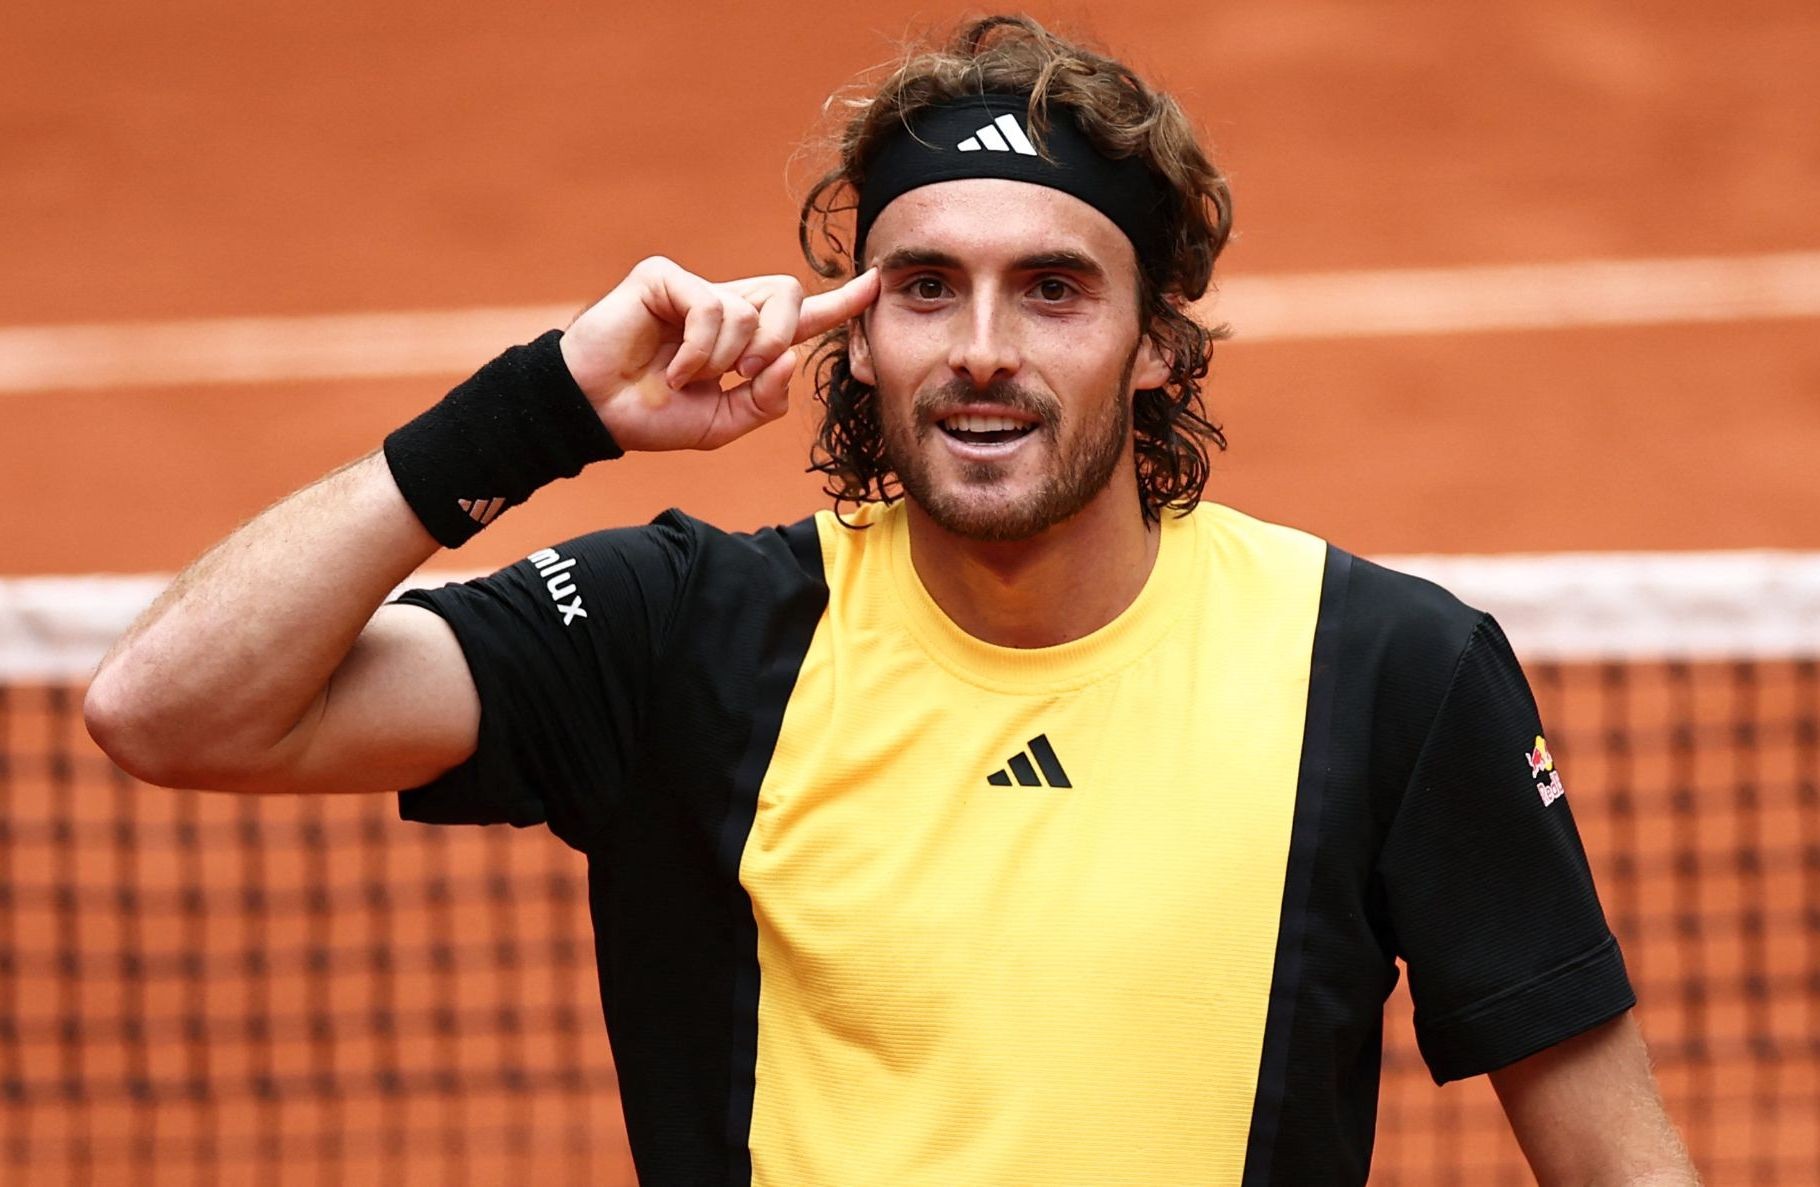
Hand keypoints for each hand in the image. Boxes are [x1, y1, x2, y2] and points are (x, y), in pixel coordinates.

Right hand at [558, 257, 878, 451]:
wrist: (596, 414)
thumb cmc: (652, 417)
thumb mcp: (722, 425)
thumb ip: (764, 402)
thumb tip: (790, 359)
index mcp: (743, 340)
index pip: (800, 316)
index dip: (839, 303)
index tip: (876, 284)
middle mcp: (723, 306)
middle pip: (788, 296)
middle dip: (779, 340)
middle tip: (745, 375)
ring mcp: (694, 288)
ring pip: (750, 311)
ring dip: (724, 359)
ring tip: (686, 377)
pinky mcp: (664, 277)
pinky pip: (712, 307)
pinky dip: (699, 350)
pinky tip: (671, 369)